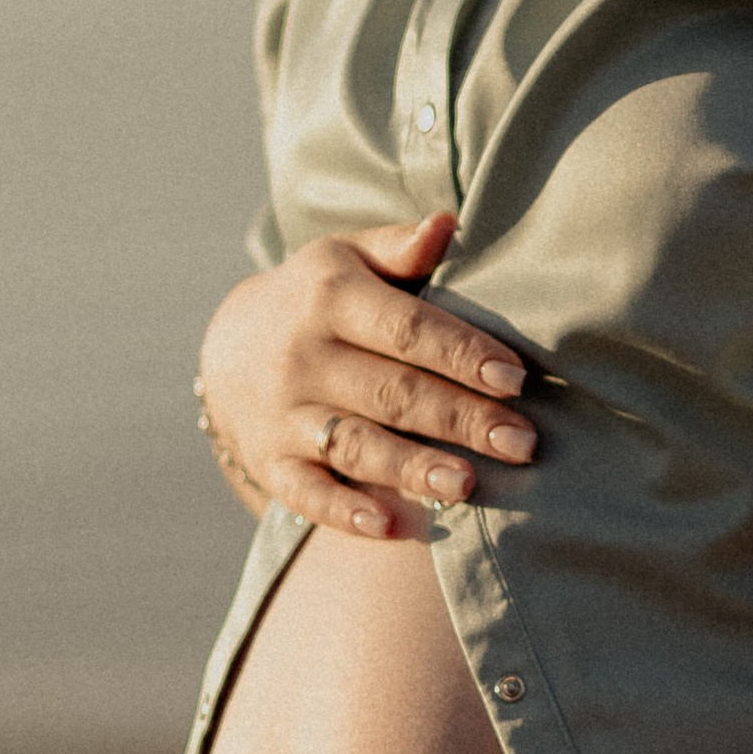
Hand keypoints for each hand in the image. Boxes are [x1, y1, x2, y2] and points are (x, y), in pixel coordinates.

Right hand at [197, 212, 537, 539]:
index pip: (405, 328)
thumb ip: (400, 247)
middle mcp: (302, 355)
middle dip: (460, 419)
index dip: (461, 354)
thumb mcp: (349, 257)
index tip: (515, 378)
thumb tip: (447, 225)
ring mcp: (282, 413)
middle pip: (392, 392)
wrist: (230, 343)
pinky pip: (308, 493)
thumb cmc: (319, 296)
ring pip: (355, 445)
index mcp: (330, 297)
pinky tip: (392, 528)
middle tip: (522, 443)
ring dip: (412, 469)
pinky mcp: (270, 461)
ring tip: (467, 485)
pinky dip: (346, 513)